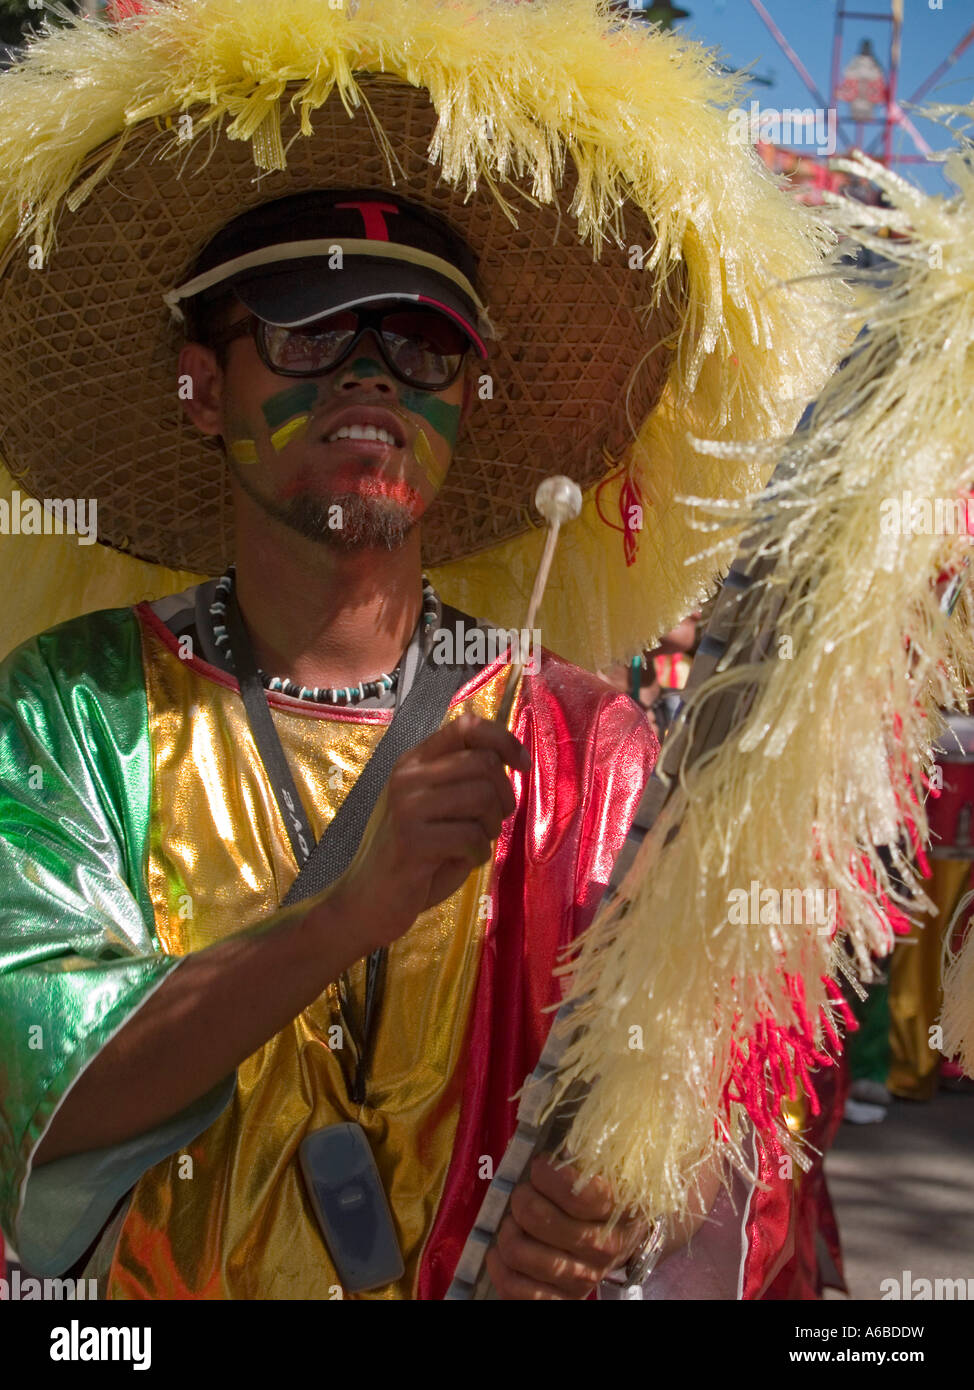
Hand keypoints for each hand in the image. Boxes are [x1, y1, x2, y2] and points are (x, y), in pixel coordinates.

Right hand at [327, 712, 529, 951]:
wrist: (369, 902)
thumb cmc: (414, 856)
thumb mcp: (438, 808)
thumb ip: (464, 780)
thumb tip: (509, 759)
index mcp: (415, 761)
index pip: (466, 726)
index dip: (504, 740)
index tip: (522, 765)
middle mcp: (408, 775)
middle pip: (484, 763)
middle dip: (504, 796)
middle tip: (494, 822)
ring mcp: (407, 805)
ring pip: (482, 797)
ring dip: (491, 827)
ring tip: (475, 844)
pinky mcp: (411, 839)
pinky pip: (471, 836)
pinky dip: (480, 854)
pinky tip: (465, 861)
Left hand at [486, 1156, 647, 1299]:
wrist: (626, 1236)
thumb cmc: (604, 1190)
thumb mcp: (603, 1165)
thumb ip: (578, 1147)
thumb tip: (539, 1123)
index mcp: (617, 1208)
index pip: (576, 1192)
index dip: (546, 1172)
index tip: (541, 1164)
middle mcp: (603, 1248)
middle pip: (536, 1218)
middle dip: (521, 1196)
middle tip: (524, 1191)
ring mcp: (582, 1279)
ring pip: (519, 1252)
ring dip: (506, 1229)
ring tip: (513, 1220)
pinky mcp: (562, 1300)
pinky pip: (515, 1291)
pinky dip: (499, 1267)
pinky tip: (502, 1250)